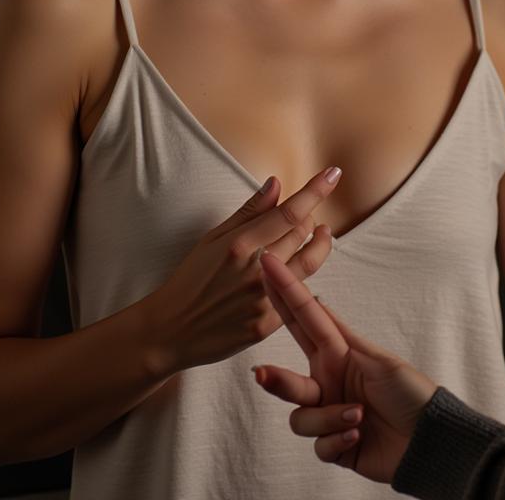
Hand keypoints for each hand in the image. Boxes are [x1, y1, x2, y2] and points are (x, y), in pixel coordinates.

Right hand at [154, 168, 340, 370]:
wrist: (170, 330)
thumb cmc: (190, 279)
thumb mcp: (212, 238)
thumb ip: (248, 212)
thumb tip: (276, 184)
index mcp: (241, 244)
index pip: (289, 212)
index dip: (315, 191)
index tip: (333, 174)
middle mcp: (256, 270)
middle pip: (303, 234)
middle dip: (312, 218)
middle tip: (310, 212)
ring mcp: (264, 299)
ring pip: (310, 264)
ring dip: (321, 244)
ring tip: (322, 233)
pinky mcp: (267, 324)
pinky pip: (298, 295)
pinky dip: (304, 277)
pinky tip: (300, 269)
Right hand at [253, 252, 437, 483]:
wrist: (430, 438)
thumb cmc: (411, 392)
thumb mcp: (379, 358)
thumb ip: (344, 336)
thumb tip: (318, 301)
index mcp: (338, 354)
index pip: (305, 318)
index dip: (286, 291)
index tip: (267, 263)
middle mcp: (328, 383)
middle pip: (290, 380)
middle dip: (276, 379)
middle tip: (262, 373)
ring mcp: (329, 415)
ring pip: (300, 418)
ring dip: (328, 418)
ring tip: (359, 416)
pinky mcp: (335, 447)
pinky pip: (319, 446)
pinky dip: (338, 440)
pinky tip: (358, 434)